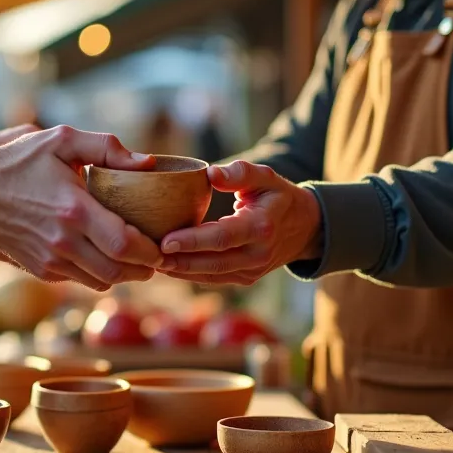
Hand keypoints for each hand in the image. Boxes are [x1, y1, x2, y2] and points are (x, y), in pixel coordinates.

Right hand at [0, 125, 163, 290]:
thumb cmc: (19, 161)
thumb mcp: (61, 140)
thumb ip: (106, 147)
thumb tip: (148, 163)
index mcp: (74, 210)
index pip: (125, 245)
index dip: (152, 251)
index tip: (163, 242)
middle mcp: (63, 241)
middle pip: (119, 272)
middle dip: (146, 268)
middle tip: (157, 255)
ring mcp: (49, 260)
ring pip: (102, 282)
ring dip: (124, 274)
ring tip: (133, 256)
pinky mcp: (39, 270)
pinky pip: (80, 281)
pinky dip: (98, 273)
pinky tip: (103, 254)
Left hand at [156, 161, 321, 284]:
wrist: (304, 228)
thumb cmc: (278, 196)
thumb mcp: (266, 177)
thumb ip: (240, 173)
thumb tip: (211, 174)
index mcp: (261, 228)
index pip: (222, 237)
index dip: (193, 241)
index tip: (165, 241)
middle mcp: (257, 254)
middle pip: (212, 262)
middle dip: (179, 261)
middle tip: (148, 255)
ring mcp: (252, 271)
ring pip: (210, 275)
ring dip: (180, 271)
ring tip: (151, 262)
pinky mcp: (245, 279)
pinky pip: (214, 279)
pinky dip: (189, 274)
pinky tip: (167, 266)